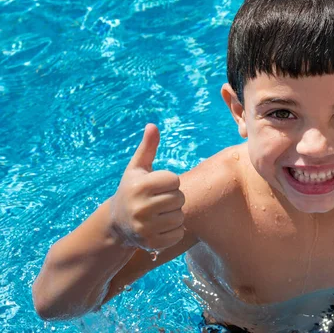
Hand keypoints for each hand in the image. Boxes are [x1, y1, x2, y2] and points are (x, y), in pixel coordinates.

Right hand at [109, 124, 184, 250]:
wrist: (116, 224)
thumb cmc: (132, 190)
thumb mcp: (137, 168)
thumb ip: (148, 148)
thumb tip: (153, 126)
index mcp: (140, 185)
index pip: (175, 180)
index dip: (169, 182)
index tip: (157, 186)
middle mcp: (140, 207)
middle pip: (180, 199)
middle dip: (173, 199)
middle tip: (158, 201)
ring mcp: (145, 227)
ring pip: (180, 217)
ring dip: (174, 215)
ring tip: (158, 214)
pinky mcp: (151, 243)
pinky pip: (178, 234)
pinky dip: (173, 232)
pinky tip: (159, 227)